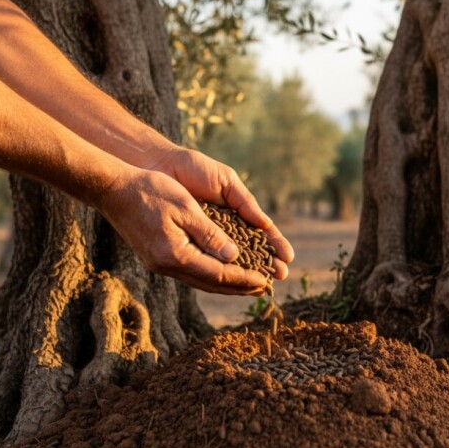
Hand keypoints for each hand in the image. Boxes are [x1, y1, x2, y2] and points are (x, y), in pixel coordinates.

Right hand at [95, 167, 270, 295]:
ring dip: (225, 284)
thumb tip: (233, 256)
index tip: (265, 281)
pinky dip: (209, 275)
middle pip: (210, 283)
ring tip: (247, 284)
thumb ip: (210, 234)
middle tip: (263, 288)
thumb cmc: (150, 191)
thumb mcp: (186, 207)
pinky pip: (189, 272)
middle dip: (238, 287)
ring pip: (200, 281)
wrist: (112, 189)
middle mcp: (167, 265)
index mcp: (176, 254)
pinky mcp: (156, 258)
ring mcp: (159, 264)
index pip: (218, 274)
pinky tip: (220, 271)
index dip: (244, 278)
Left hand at [144, 146, 293, 279]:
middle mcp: (221, 230)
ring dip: (246, 272)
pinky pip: (204, 261)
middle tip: (281, 275)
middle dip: (265, 264)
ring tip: (263, 282)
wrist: (160, 165)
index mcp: (235, 214)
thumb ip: (245, 203)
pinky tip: (233, 279)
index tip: (288, 258)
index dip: (274, 246)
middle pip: (247, 252)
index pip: (259, 234)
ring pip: (228, 261)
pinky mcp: (184, 245)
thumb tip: (266, 226)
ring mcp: (203, 238)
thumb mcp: (226, 182)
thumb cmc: (194, 169)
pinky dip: (219, 270)